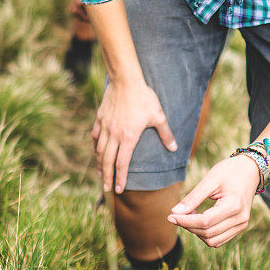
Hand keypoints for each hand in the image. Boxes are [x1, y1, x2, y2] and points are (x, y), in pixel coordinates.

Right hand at [92, 79, 176, 193]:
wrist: (125, 80)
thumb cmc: (144, 98)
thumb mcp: (158, 116)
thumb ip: (165, 133)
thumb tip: (174, 148)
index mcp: (128, 138)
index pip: (122, 164)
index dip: (120, 178)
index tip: (119, 189)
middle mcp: (114, 135)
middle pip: (108, 161)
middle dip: (107, 177)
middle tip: (106, 188)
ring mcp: (105, 126)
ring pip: (99, 150)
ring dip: (100, 163)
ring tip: (100, 172)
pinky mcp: (100, 118)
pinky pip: (95, 136)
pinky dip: (95, 146)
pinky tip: (96, 150)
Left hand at [167, 154, 259, 247]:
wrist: (250, 170)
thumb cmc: (229, 171)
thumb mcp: (210, 180)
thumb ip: (193, 197)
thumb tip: (174, 212)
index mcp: (233, 206)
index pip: (204, 222)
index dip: (185, 221)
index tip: (170, 215)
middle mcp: (240, 219)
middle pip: (207, 233)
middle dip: (188, 226)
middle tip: (178, 213)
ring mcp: (241, 225)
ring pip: (213, 241)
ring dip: (197, 232)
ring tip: (190, 215)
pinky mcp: (240, 227)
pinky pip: (219, 239)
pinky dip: (206, 234)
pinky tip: (199, 220)